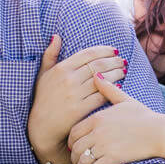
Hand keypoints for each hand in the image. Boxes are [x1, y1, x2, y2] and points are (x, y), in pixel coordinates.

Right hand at [27, 35, 126, 163]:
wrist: (41, 126)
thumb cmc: (43, 98)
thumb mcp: (42, 75)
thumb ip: (49, 55)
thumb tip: (56, 36)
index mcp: (61, 68)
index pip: (88, 54)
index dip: (104, 50)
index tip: (113, 51)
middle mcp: (68, 79)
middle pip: (98, 65)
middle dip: (114, 61)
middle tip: (122, 60)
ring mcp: (74, 94)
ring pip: (102, 79)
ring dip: (116, 73)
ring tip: (123, 70)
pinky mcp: (80, 109)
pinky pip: (101, 96)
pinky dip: (112, 89)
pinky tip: (119, 86)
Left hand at [68, 73, 164, 163]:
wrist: (161, 132)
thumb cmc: (145, 116)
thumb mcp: (125, 100)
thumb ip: (108, 90)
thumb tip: (96, 76)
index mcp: (98, 118)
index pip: (74, 132)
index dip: (72, 142)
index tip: (75, 147)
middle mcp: (98, 131)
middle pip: (75, 147)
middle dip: (74, 156)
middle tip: (77, 161)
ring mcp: (104, 145)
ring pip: (82, 160)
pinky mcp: (113, 158)